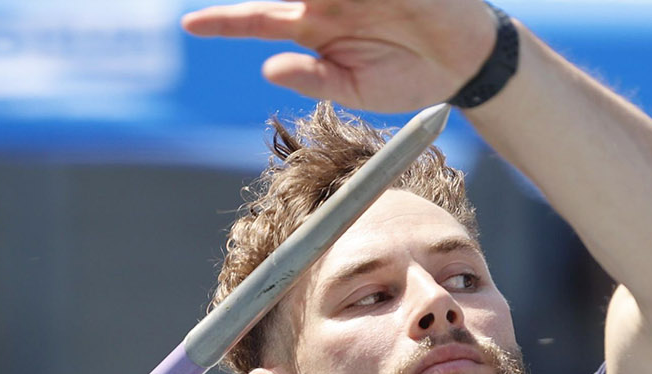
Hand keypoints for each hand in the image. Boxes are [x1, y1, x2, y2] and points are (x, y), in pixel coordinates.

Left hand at [182, 0, 499, 113]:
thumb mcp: (355, 87)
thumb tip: (267, 68)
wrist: (463, 62)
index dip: (222, 22)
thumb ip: (312, 77)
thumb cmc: (407, 77)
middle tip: (203, 22)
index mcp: (312, 26)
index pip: (256, 18)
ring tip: (296, 3)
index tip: (188, 26)